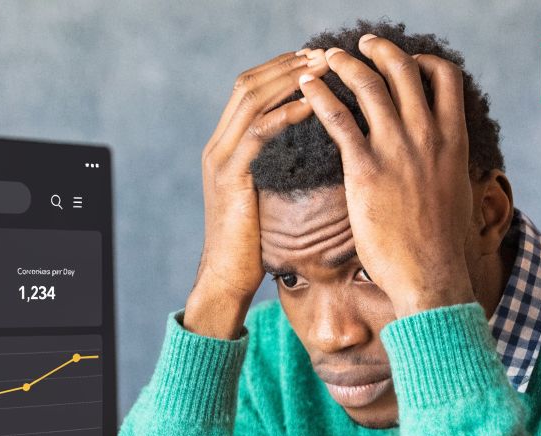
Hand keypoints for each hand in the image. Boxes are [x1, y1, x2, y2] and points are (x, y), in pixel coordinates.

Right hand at [184, 51, 326, 338]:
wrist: (226, 277)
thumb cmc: (252, 245)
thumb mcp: (264, 196)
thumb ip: (277, 168)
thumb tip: (313, 150)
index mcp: (224, 147)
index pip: (248, 90)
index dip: (280, 69)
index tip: (315, 58)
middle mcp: (217, 146)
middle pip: (248, 85)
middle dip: (287, 65)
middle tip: (322, 53)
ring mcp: (220, 160)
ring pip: (251, 101)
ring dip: (288, 80)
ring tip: (321, 68)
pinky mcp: (230, 177)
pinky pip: (258, 134)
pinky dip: (284, 114)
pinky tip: (310, 105)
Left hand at [298, 37, 475, 317]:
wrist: (430, 275)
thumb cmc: (440, 244)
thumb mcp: (454, 192)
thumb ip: (445, 165)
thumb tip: (441, 160)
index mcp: (453, 138)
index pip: (445, 76)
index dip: (422, 60)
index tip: (404, 60)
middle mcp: (427, 135)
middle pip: (403, 70)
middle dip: (379, 50)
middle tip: (361, 44)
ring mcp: (397, 150)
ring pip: (369, 85)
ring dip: (344, 63)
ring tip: (324, 57)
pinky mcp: (365, 169)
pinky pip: (338, 119)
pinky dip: (320, 96)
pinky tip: (305, 88)